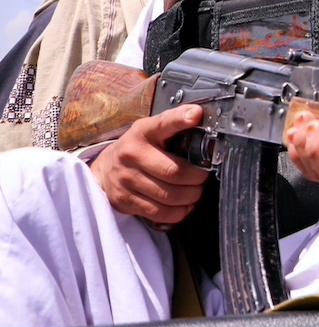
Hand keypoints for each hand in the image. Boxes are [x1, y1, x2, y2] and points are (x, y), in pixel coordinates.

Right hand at [90, 104, 209, 225]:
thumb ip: (175, 121)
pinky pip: (157, 212)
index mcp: (143, 132)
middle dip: (196, 178)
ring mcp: (125, 180)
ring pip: (168, 196)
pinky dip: (178, 212)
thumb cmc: (139, 146)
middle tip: (204, 178)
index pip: (163, 123)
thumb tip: (198, 114)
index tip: (196, 115)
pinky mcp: (124, 201)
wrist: (106, 167)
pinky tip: (183, 206)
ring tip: (196, 192)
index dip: (180, 119)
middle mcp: (131, 155)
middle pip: (173, 172)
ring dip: (190, 197)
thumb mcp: (153, 128)